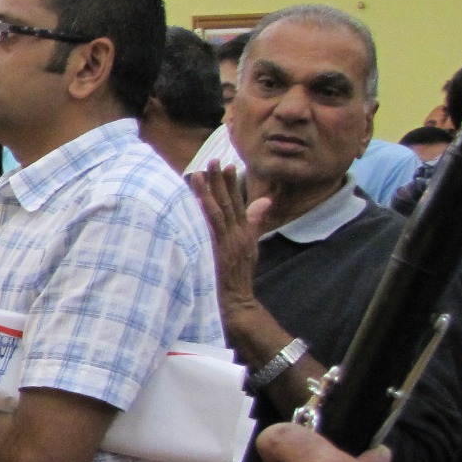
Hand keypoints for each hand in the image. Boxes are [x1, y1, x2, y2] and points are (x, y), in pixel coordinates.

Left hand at [188, 165, 266, 324]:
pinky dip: (204, 210)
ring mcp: (229, 241)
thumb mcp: (250, 248)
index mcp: (245, 233)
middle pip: (228, 202)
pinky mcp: (219, 250)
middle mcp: (238, 234)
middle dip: (221, 181)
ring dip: (210, 190)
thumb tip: (264, 201)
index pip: (238, 203)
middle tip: (214, 161)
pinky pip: (211, 226)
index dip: (232, 184)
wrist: (237, 300)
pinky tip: (196, 198)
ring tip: (202, 173)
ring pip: (218, 210)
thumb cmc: (238, 277)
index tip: (228, 165)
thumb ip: (254, 223)